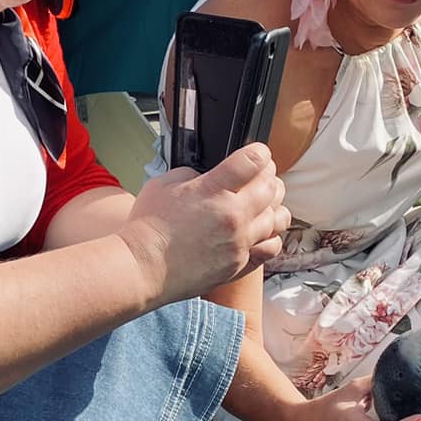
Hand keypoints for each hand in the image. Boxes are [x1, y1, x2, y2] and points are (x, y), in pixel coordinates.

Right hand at [121, 144, 288, 303]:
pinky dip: (272, 237)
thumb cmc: (148, 227)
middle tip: (263, 176)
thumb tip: (206, 176)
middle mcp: (233, 215)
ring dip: (275, 206)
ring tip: (266, 203)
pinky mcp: (239, 264)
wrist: (143, 268)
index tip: (258, 154)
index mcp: (214, 189)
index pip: (253, 161)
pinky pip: (271, 248)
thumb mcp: (163, 183)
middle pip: (271, 187)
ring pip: (277, 218)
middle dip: (270, 176)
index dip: (259, 153)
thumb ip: (191, 174)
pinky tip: (264, 232)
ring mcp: (239, 242)